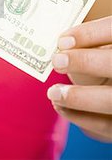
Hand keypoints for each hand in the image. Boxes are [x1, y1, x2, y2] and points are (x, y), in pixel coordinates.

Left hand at [47, 16, 111, 141]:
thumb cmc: (105, 62)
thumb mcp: (103, 46)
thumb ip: (90, 42)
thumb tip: (60, 43)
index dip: (89, 33)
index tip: (62, 40)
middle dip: (84, 62)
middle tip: (57, 61)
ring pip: (111, 101)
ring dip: (78, 98)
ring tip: (53, 92)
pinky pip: (106, 125)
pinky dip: (81, 118)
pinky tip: (61, 107)